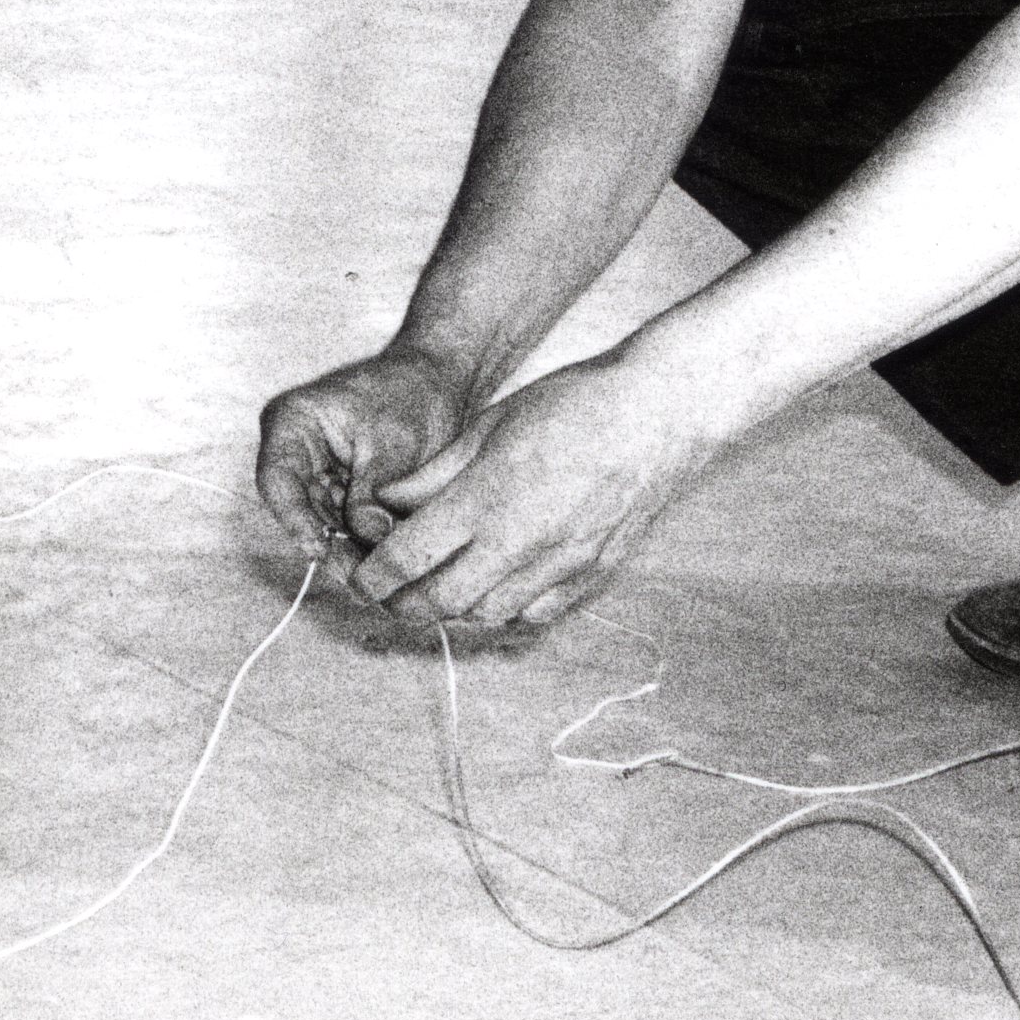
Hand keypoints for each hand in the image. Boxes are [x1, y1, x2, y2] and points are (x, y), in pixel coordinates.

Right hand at [253, 349, 475, 567]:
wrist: (441, 382)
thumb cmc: (412, 392)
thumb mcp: (393, 442)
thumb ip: (372, 492)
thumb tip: (367, 540)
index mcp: (292, 423)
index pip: (277, 481)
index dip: (294, 521)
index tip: (319, 550)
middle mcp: (296, 452)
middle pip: (300, 512)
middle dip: (329, 547)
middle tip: (360, 580)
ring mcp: (319, 475)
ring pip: (322, 526)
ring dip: (347, 553)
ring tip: (376, 581)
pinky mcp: (342, 492)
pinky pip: (344, 526)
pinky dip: (362, 545)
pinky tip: (383, 566)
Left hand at [347, 356, 724, 631]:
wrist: (658, 412)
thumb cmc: (572, 404)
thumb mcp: (489, 425)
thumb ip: (434, 474)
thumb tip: (387, 504)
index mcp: (487, 496)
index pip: (409, 558)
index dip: (374, 577)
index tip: (361, 578)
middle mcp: (521, 539)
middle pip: (442, 601)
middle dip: (405, 605)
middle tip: (391, 593)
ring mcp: (561, 562)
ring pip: (486, 615)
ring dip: (455, 609)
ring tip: (441, 586)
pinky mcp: (592, 573)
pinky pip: (535, 613)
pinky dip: (505, 609)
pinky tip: (495, 585)